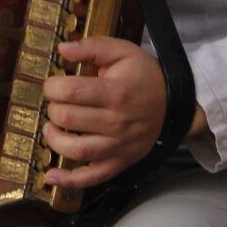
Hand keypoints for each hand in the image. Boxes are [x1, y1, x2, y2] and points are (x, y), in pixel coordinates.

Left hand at [39, 36, 167, 187]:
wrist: (176, 103)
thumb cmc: (145, 76)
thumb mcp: (123, 51)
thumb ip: (92, 47)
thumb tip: (63, 48)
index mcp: (116, 93)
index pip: (70, 92)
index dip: (52, 86)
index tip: (53, 84)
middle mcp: (117, 122)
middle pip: (68, 119)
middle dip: (52, 108)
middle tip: (56, 102)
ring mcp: (119, 146)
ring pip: (76, 150)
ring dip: (54, 139)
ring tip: (51, 127)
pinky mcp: (121, 162)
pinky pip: (93, 177)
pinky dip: (69, 180)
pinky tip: (51, 175)